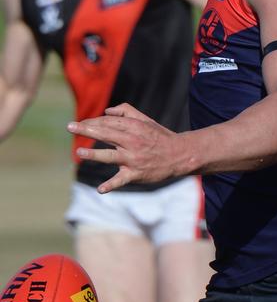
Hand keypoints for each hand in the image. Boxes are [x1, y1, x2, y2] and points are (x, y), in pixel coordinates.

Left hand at [67, 103, 183, 192]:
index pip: (108, 123)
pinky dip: (111, 186)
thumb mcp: (145, 120)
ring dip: (94, 155)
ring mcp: (134, 159)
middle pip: (105, 134)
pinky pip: (121, 180)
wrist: (180, 155)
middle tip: (70, 127)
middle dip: (86, 130)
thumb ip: (126, 112)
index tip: (79, 124)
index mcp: (133, 127)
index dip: (92, 122)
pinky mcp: (136, 174)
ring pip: (110, 156)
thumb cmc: (160, 137)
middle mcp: (132, 142)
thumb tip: (106, 112)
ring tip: (79, 153)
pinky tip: (100, 190)